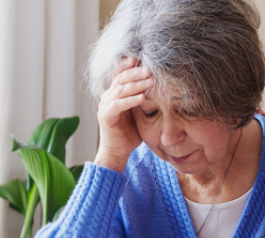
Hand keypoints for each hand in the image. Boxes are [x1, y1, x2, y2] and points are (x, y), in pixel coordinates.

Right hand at [94, 57, 152, 171]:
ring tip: (150, 81)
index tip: (140, 58)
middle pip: (120, 78)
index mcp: (114, 93)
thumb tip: (160, 86)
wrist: (118, 151)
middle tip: (150, 68)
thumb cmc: (131, 133)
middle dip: (136, 72)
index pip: (119, 74)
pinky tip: (142, 97)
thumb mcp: (139, 112)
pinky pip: (118, 105)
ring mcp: (105, 106)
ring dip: (136, 84)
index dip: (127, 65)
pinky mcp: (105, 116)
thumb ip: (143, 98)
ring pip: (120, 90)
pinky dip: (131, 100)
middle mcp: (107, 97)